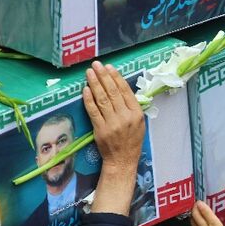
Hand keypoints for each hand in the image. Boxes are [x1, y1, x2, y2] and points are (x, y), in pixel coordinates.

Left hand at [84, 61, 144, 214]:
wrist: (123, 160)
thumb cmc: (132, 141)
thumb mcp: (139, 123)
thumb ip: (131, 107)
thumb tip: (121, 88)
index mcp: (136, 113)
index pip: (125, 91)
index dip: (116, 77)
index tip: (109, 67)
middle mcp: (125, 117)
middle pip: (112, 92)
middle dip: (103, 76)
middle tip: (96, 65)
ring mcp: (112, 123)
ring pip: (102, 99)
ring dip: (95, 84)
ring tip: (89, 73)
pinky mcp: (100, 129)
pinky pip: (93, 111)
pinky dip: (89, 99)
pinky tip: (85, 89)